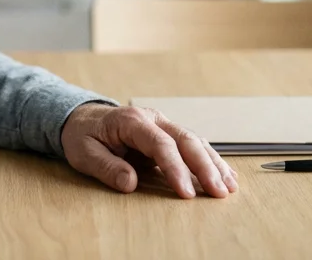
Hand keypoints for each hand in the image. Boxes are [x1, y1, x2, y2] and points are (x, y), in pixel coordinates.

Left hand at [60, 103, 238, 198]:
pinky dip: (210, 159)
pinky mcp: (168, 133)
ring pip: (195, 141)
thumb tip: (129, 183)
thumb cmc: (84, 135)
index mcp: (132, 121)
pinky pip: (193, 145)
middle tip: (218, 192)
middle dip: (204, 167)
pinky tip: (224, 174)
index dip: (175, 169)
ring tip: (229, 186)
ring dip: (213, 163)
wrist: (83, 118)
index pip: (160, 144)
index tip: (186, 193)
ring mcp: (163, 124)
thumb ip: (106, 167)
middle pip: (186, 140)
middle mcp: (153, 119)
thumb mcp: (84, 152)